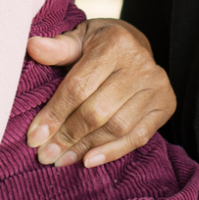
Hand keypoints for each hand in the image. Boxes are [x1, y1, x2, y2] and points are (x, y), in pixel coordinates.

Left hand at [24, 18, 175, 168]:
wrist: (136, 45)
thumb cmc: (100, 45)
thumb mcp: (79, 38)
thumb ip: (58, 48)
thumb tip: (33, 47)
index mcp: (115, 43)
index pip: (79, 87)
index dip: (54, 114)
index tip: (34, 137)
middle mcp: (140, 65)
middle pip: (97, 111)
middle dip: (67, 136)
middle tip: (45, 154)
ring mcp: (156, 86)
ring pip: (116, 127)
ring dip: (86, 147)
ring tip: (62, 159)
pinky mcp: (166, 105)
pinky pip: (137, 137)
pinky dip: (112, 152)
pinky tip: (89, 160)